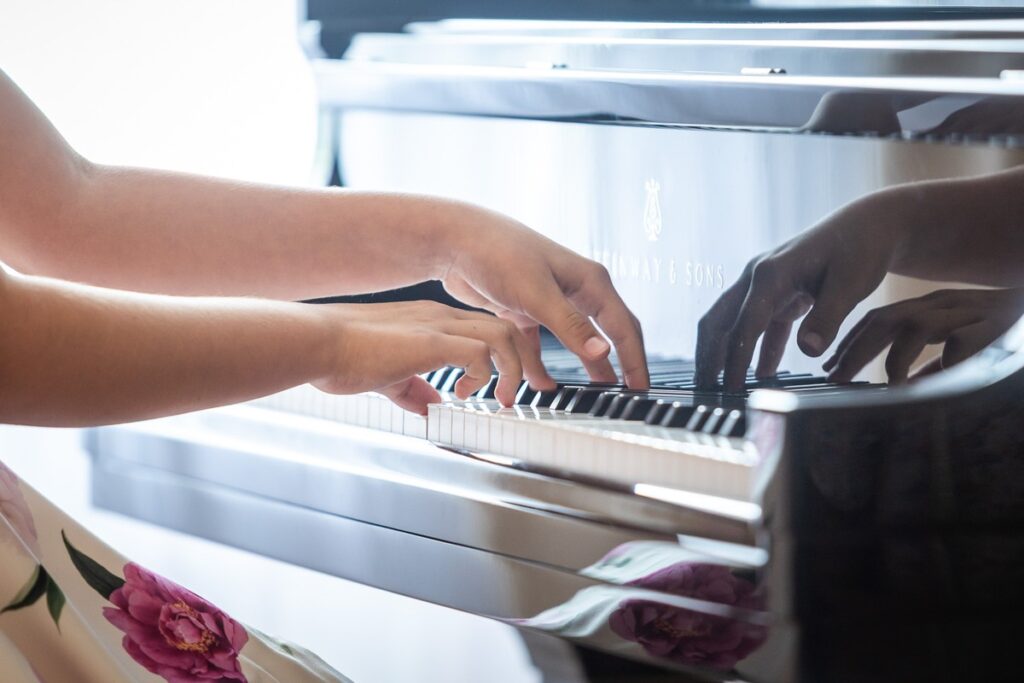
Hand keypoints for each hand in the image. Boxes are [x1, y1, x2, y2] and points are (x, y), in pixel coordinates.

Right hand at [312, 301, 532, 413]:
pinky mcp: (430, 342)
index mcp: (432, 320)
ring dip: (512, 369)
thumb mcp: (386, 376)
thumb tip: (429, 405)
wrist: (316, 343)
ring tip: (504, 397)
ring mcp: (438, 326)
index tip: (507, 383)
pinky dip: (486, 375)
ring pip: (502, 335)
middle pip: (506, 327)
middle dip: (525, 361)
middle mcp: (441, 317)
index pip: (486, 328)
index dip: (505, 355)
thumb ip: (411, 389)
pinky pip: (481, 352)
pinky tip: (467, 393)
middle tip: (524, 391)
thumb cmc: (340, 356)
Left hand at [440, 206, 648, 388]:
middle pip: (607, 333)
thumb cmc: (497, 253)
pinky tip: (540, 384)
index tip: (641, 389)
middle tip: (626, 395)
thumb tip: (603, 353)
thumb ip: (570, 326)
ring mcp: (551, 299)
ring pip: (575, 340)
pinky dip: (541, 363)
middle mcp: (575, 289)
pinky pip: (541, 343)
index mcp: (589, 281)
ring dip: (582, 367)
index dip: (635, 361)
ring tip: (590, 396)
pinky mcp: (525, 309)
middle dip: (617, 365)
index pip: (623, 327)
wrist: (455, 239)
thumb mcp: (537, 293)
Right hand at [696, 192, 901, 391]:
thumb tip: (808, 351)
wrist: (870, 225)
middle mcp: (758, 278)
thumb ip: (828, 317)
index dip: (735, 358)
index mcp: (770, 274)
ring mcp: (764, 285)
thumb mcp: (850, 283)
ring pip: (733, 323)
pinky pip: (760, 325)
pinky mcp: (778, 293)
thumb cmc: (861, 247)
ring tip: (722, 385)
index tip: (730, 387)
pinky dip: (757, 349)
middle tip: (704, 387)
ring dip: (726, 352)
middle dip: (709, 354)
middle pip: (719, 320)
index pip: (744, 324)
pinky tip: (763, 373)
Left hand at [823, 288, 1023, 383]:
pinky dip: (938, 364)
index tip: (828, 368)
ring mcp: (967, 312)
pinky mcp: (993, 326)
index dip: (850, 342)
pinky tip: (928, 386)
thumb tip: (903, 387)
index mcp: (930, 307)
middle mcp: (943, 305)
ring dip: (891, 358)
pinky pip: (958, 343)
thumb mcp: (960, 341)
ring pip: (915, 325)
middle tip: (835, 379)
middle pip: (885, 319)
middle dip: (854, 349)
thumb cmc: (1003, 328)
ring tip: (882, 386)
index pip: (878, 318)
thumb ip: (932, 362)